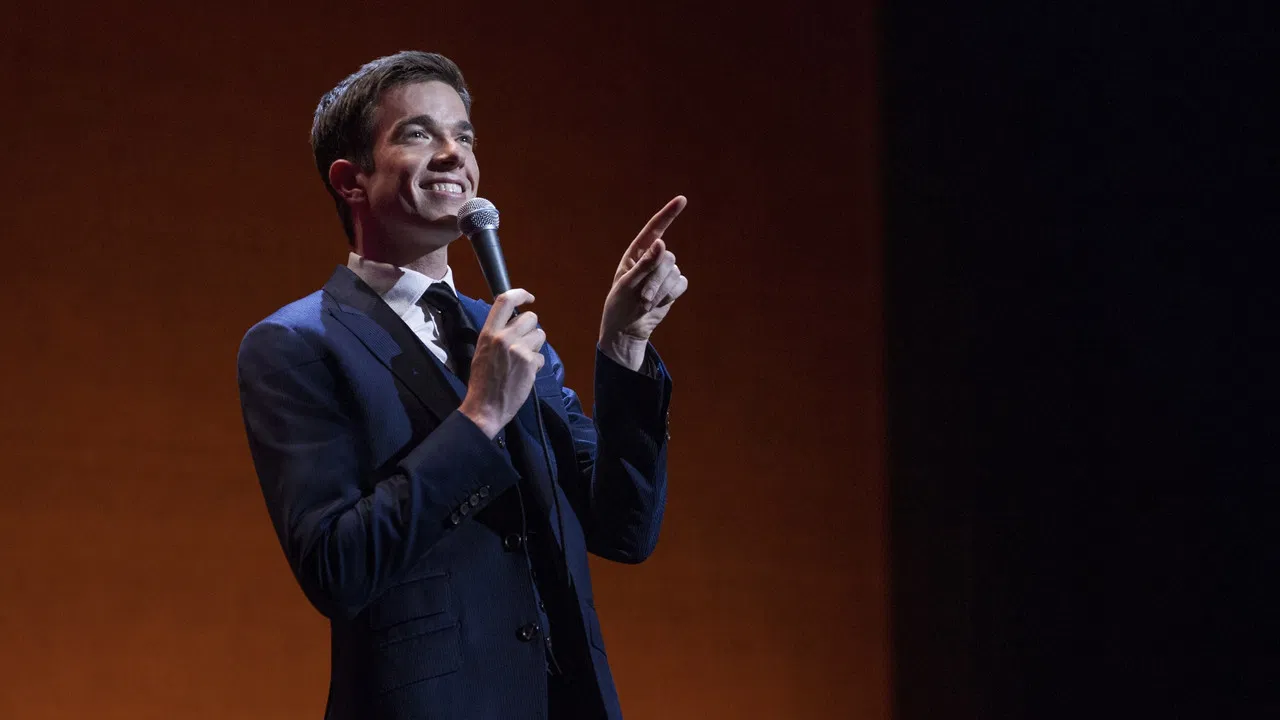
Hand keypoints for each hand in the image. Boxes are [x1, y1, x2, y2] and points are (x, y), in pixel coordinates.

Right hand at [459, 289, 545, 437]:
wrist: (485, 407)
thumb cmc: (483, 381)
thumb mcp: (482, 351)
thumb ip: (497, 335)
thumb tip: (513, 323)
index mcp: (488, 333)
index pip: (505, 300)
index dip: (520, 294)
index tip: (529, 298)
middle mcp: (504, 337)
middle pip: (531, 317)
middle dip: (532, 329)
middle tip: (525, 343)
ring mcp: (518, 349)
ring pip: (540, 335)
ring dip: (536, 346)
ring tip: (523, 360)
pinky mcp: (529, 362)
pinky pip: (541, 356)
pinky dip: (536, 365)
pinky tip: (524, 374)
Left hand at [599, 196, 690, 370]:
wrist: (626, 329)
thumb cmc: (619, 305)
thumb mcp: (627, 284)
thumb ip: (645, 264)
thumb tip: (662, 242)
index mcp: (636, 252)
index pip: (654, 229)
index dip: (668, 214)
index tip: (682, 200)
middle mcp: (652, 259)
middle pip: (667, 258)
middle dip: (656, 280)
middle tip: (642, 298)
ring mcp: (664, 273)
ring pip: (674, 272)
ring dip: (661, 291)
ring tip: (645, 303)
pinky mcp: (673, 287)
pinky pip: (681, 284)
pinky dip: (670, 296)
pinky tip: (658, 304)